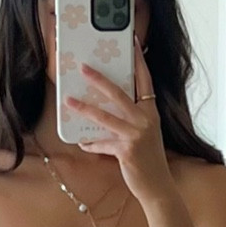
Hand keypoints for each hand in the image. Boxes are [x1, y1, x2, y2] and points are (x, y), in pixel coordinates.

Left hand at [66, 35, 172, 204]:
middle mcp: (146, 119)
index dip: (138, 60)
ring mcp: (136, 134)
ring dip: (84, 108)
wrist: (157, 186)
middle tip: (83, 67)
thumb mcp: (144, 134)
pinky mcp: (126, 150)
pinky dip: (91, 144)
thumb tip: (104, 109)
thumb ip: (130, 119)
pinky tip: (83, 142)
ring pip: (105, 116)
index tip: (132, 40)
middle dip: (99, 79)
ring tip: (68, 101)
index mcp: (151, 112)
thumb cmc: (148, 159)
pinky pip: (102, 143)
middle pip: (119, 93)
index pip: (145, 80)